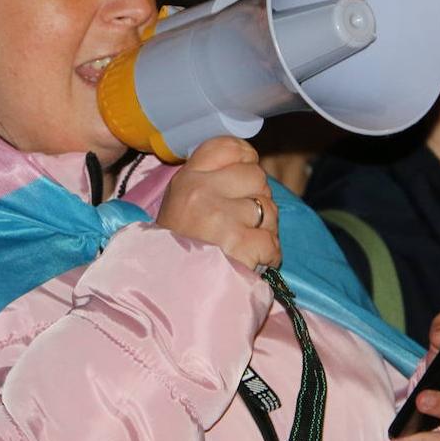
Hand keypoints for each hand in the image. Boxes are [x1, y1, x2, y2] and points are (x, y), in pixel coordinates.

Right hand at [156, 137, 279, 270]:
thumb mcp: (182, 207)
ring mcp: (219, 216)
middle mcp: (200, 191)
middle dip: (259, 200)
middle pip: (256, 176)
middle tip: (243, 223)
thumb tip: (249, 167)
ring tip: (245, 246)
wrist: (168, 293)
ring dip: (266, 229)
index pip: (228, 147)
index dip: (246, 159)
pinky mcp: (239, 243)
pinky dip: (268, 256)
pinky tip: (251, 263)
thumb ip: (210, 184)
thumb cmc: (178, 252)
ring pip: (268, 208)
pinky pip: (271, 240)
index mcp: (186, 180)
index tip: (246, 178)